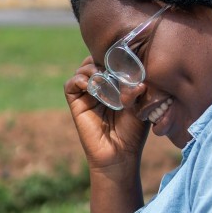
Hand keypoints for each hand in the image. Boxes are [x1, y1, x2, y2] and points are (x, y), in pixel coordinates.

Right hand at [64, 56, 149, 171]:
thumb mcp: (140, 108)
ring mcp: (87, 95)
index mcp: (115, 86)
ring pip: (82, 70)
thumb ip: (138, 91)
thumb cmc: (134, 133)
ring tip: (104, 77)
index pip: (109, 62)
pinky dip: (79, 80)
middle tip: (112, 66)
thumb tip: (138, 81)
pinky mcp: (76, 105)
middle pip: (94, 61)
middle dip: (102, 60)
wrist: (121, 155)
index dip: (114, 57)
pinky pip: (71, 85)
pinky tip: (92, 85)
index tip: (124, 57)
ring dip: (92, 68)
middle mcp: (100, 88)